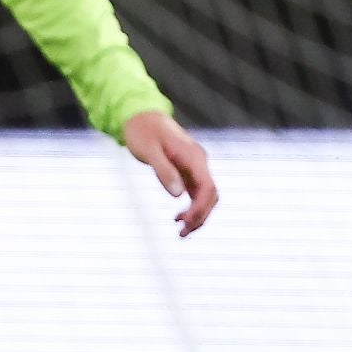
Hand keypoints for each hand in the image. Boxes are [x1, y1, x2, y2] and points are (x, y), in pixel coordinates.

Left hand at [123, 111, 217, 235]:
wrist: (141, 117)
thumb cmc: (142, 132)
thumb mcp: (148, 151)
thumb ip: (163, 171)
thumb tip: (178, 195)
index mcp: (193, 157)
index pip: (207, 187)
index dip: (200, 208)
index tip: (185, 223)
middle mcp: (199, 162)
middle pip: (211, 195)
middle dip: (200, 217)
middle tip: (181, 234)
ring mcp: (195, 167)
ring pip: (205, 197)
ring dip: (197, 216)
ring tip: (180, 233)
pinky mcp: (187, 171)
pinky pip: (196, 193)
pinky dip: (191, 208)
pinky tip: (178, 218)